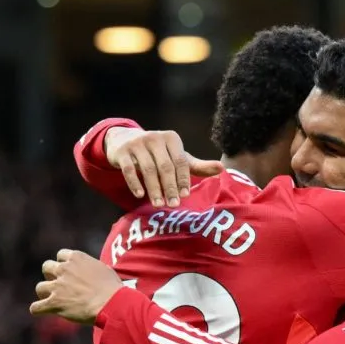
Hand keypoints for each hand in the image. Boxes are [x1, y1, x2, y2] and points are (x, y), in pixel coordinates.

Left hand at [30, 249, 123, 324]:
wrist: (111, 304)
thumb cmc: (112, 288)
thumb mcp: (105, 269)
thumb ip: (91, 267)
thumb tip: (91, 271)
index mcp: (76, 258)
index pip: (61, 255)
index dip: (63, 263)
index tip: (68, 271)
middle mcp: (64, 269)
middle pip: (46, 267)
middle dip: (50, 275)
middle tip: (59, 284)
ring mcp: (57, 286)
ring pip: (40, 287)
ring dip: (45, 293)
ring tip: (52, 299)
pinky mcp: (54, 303)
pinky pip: (36, 307)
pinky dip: (38, 309)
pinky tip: (42, 311)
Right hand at [104, 127, 223, 206]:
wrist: (125, 140)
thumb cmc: (158, 153)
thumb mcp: (177, 156)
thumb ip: (198, 165)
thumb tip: (222, 169)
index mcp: (172, 139)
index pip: (180, 161)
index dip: (183, 179)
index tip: (186, 196)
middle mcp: (155, 138)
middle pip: (165, 167)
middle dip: (170, 187)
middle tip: (173, 205)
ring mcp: (137, 144)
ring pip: (147, 169)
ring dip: (154, 189)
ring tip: (158, 205)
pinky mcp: (122, 152)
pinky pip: (129, 170)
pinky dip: (135, 183)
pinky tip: (140, 195)